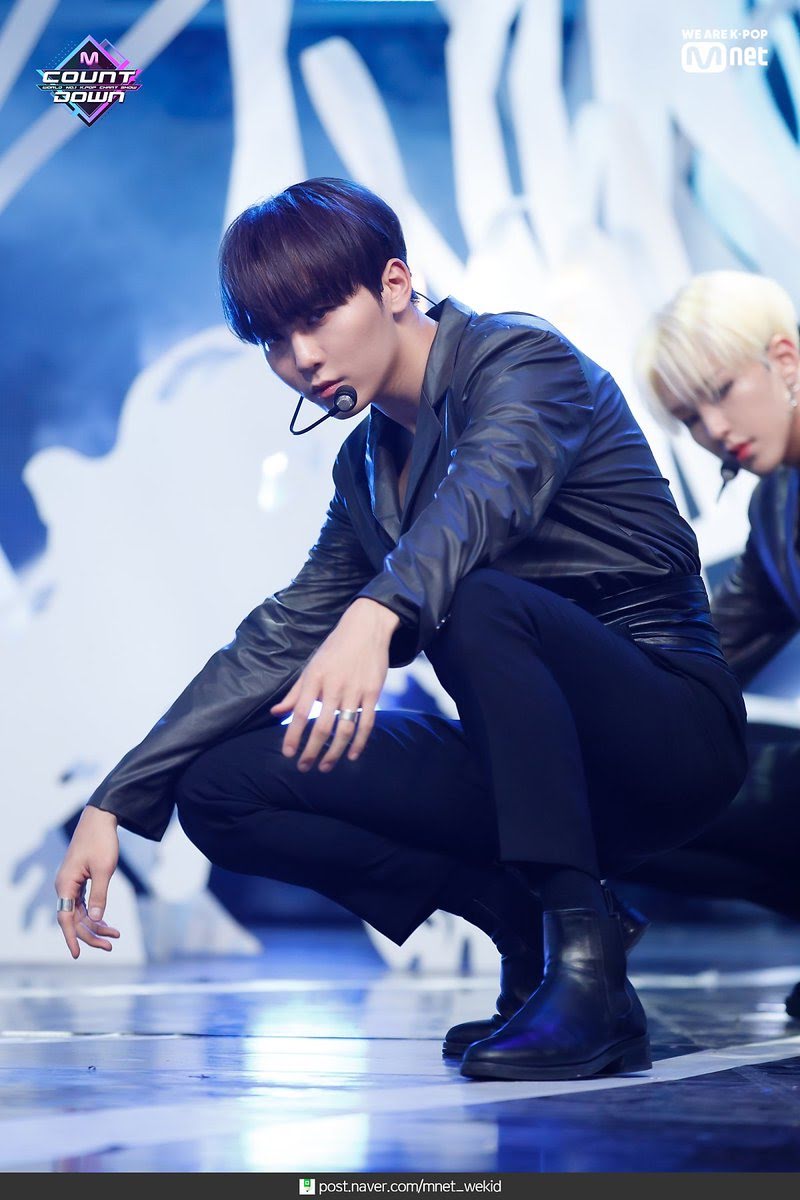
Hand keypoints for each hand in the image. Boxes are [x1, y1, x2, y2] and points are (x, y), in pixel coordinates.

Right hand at [54, 806, 120, 958]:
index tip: (78, 954)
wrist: (100, 820)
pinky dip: (95, 914)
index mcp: (65, 885)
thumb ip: (100, 895)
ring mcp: (71, 884)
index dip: (71, 938)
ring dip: (95, 925)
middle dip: (91, 934)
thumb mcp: (104, 869)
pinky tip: (105, 922)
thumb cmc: (101, 842)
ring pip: (80, 913)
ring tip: (114, 935)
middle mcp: (65, 887)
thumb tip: (96, 920)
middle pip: (75, 919)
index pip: (66, 919)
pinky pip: (84, 904)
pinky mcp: (79, 881)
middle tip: (111, 944)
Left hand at [270, 598, 399, 771]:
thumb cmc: (335, 648)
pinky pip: (367, 723)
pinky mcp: (373, 692)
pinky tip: (352, 755)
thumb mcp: (311, 666)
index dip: (293, 736)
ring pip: (344, 729)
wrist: (366, 628)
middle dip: (311, 751)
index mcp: (314, 678)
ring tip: (325, 766)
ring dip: (334, 752)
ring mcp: (355, 690)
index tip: (288, 753)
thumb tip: (276, 712)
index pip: (301, 713)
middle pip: (322, 727)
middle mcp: (334, 686)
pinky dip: (360, 742)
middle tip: (304, 767)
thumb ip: (295, 693)